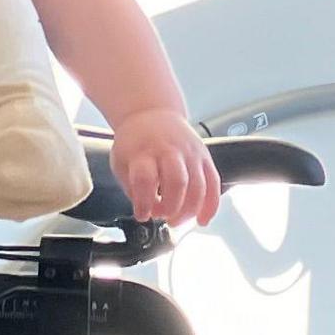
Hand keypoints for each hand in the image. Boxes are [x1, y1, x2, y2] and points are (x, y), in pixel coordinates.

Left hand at [107, 109, 220, 225]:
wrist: (151, 114)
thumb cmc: (135, 142)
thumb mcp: (121, 163)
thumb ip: (133, 189)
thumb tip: (147, 213)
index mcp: (144, 152)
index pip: (145, 179)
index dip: (144, 202)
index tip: (142, 215)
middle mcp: (169, 150)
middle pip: (177, 182)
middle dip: (171, 207)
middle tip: (162, 217)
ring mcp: (190, 153)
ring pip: (198, 186)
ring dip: (189, 210)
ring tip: (176, 220)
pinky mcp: (204, 157)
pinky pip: (214, 183)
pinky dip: (211, 205)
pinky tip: (202, 220)